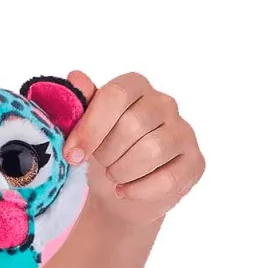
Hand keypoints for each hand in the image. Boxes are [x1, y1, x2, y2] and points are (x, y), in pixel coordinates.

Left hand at [63, 70, 205, 229]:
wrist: (118, 190)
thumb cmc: (102, 150)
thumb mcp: (83, 128)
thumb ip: (80, 104)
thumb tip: (76, 77)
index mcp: (135, 86)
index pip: (116, 95)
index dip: (91, 127)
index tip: (73, 154)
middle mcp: (164, 103)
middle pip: (133, 124)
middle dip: (106, 152)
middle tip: (100, 163)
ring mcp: (184, 132)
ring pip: (152, 150)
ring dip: (122, 171)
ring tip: (113, 175)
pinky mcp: (195, 162)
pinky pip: (168, 178)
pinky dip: (138, 190)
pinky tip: (126, 190)